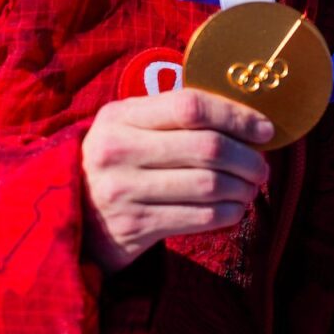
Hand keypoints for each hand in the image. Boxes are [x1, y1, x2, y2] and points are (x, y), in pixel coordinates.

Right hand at [79, 89, 274, 272]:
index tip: (264, 129)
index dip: (236, 116)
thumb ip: (173, 116)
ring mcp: (123, 191)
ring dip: (243, 188)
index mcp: (120, 116)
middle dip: (248, 158)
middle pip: (207, 148)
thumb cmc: (117, 161)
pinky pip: (199, 218)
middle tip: (262, 166)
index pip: (190, 106)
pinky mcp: (134, 227)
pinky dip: (229, 213)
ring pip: (209, 185)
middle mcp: (118, 150)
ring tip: (250, 188)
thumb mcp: (128, 127)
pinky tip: (234, 208)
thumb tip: (248, 119)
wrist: (69, 212)